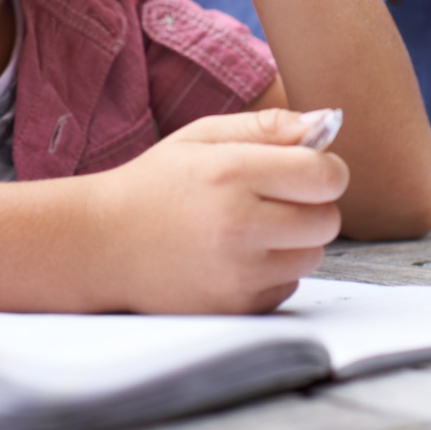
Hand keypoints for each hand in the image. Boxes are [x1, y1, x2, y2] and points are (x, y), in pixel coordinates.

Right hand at [89, 108, 348, 312]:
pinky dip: (274, 271)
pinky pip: (288, 285)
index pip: (325, 175)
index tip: (307, 169)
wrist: (102, 245)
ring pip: (313, 255)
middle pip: (328, 220)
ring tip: (254, 228)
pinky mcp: (235, 306)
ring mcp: (237, 272)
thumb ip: (268, 126)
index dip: (326, 169)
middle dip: (314, 206)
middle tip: (279, 199)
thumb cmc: (157, 184)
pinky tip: (237, 257)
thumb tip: (327, 123)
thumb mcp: (203, 137)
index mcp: (232, 173)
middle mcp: (238, 225)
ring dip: (296, 241)